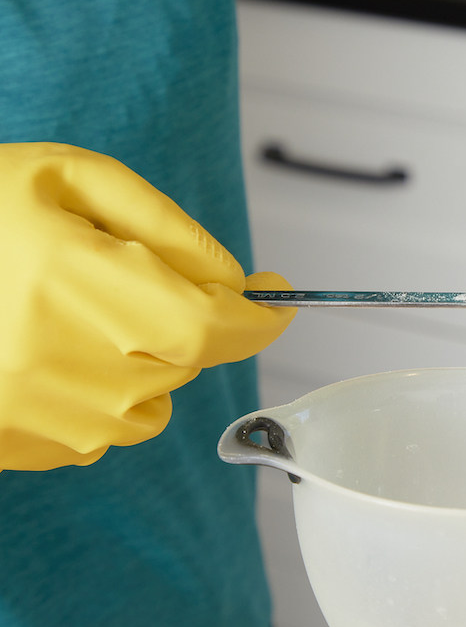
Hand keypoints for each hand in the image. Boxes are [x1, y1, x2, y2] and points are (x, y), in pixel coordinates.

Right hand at [0, 143, 295, 470]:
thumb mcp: (66, 179)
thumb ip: (166, 228)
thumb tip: (238, 282)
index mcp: (78, 284)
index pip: (214, 325)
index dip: (258, 316)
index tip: (276, 298)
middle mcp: (68, 364)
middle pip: (187, 357)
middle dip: (179, 317)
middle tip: (111, 274)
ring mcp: (45, 417)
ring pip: (154, 399)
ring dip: (140, 358)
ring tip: (64, 312)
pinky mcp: (27, 447)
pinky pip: (105, 427)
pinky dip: (98, 390)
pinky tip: (37, 349)